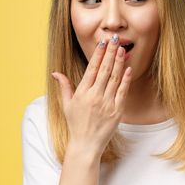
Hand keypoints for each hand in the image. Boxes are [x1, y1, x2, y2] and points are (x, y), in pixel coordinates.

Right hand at [51, 34, 132, 154]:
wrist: (86, 145)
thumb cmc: (76, 124)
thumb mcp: (66, 104)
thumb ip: (64, 86)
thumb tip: (56, 72)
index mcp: (82, 93)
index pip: (92, 69)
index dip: (98, 54)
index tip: (103, 43)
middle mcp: (95, 96)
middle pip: (105, 70)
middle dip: (111, 53)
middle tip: (116, 39)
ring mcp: (107, 104)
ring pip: (115, 78)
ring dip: (119, 62)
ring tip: (122, 49)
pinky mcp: (117, 111)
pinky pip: (122, 92)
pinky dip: (126, 80)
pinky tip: (129, 68)